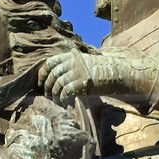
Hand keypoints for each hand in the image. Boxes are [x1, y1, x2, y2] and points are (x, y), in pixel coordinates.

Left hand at [40, 50, 158, 102]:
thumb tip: (56, 77)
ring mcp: (78, 72)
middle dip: (48, 86)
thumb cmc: (99, 70)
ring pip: (58, 84)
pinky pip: (66, 91)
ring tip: (57, 100)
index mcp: (71, 56)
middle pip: (52, 75)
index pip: (50, 62)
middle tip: (48, 95)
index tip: (42, 83)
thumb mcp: (83, 63)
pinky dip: (63, 98)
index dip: (43, 73)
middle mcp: (73, 62)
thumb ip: (70, 66)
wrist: (116, 73)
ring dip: (55, 94)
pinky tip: (64, 102)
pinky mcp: (83, 83)